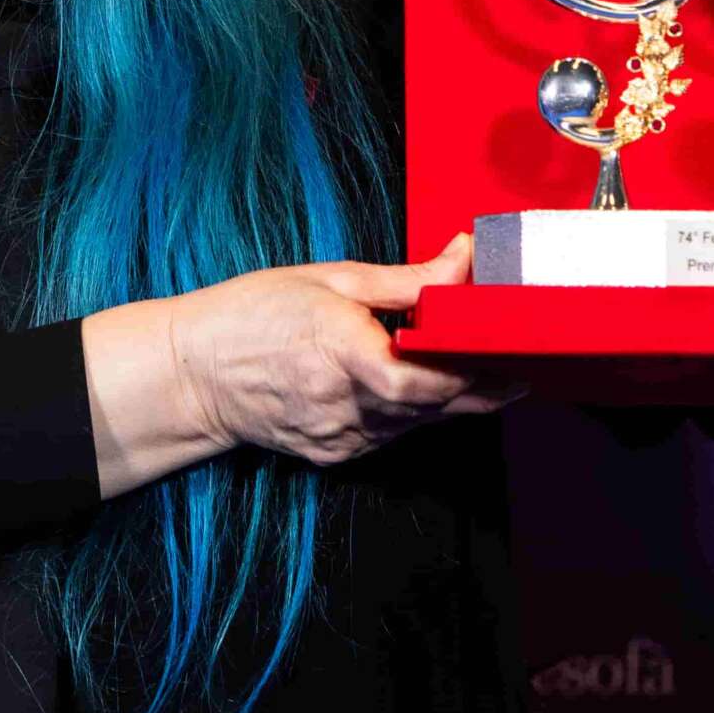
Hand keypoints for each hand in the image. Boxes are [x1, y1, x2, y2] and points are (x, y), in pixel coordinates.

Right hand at [169, 232, 525, 466]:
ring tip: (480, 366)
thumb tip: (463, 257)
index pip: (423, 380)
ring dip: (451, 399)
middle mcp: (343, 405)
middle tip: (521, 363)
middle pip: (435, 407)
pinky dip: (414, 413)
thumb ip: (408, 278)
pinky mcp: (336, 455)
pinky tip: (421, 387)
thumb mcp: (330, 278)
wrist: (192, 374)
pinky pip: (393, 435)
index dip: (475, 371)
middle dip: (483, 386)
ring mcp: (340, 437)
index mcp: (340, 352)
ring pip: (420, 424)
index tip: (513, 351)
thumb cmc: (252, 314)